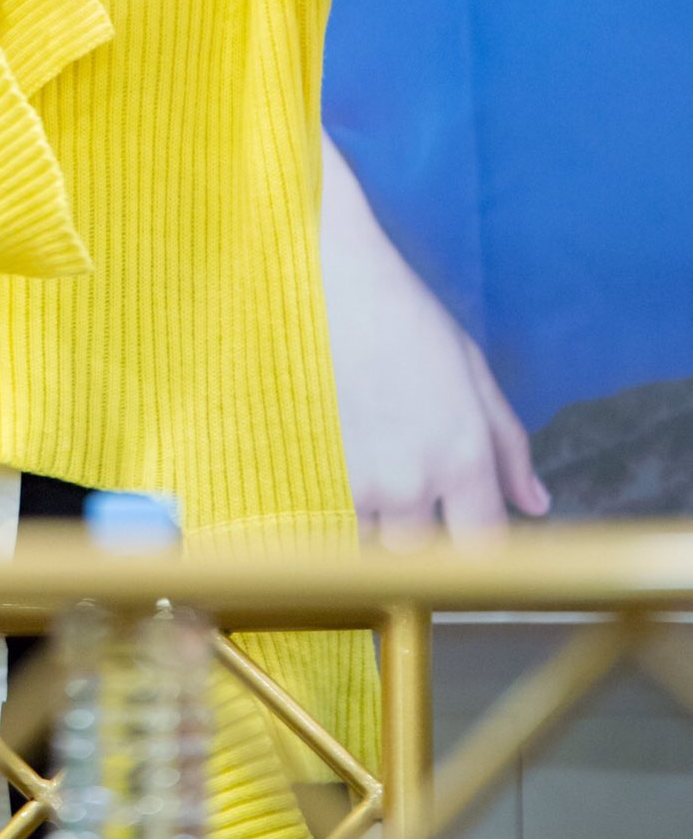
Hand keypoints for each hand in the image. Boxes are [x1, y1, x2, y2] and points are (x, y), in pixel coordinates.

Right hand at [320, 134, 549, 543]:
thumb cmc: (402, 314)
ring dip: (369, 523)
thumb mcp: (472, 370)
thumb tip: (535, 502)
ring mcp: (351, 482)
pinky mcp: (304, 471)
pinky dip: (328, 505)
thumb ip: (508, 445)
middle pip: (420, 561)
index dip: (475, 550)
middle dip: (417, 537)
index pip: (482, 551)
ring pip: (365, 542)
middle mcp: (410, 483)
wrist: (320, 278)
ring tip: (363, 470)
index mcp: (462, 458)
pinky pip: (323, 517)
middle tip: (406, 495)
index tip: (464, 536)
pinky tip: (330, 465)